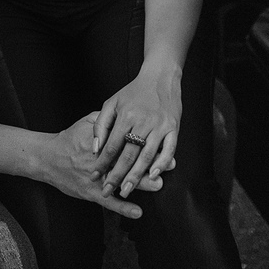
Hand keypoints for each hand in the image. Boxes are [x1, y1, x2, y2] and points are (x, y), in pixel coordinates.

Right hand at [37, 114, 162, 219]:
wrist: (48, 158)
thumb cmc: (69, 139)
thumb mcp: (87, 122)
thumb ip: (107, 119)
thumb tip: (126, 113)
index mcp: (101, 141)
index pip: (126, 141)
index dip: (145, 143)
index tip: (160, 142)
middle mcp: (99, 160)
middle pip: (128, 161)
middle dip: (149, 163)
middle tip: (167, 165)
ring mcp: (96, 178)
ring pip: (121, 181)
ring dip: (140, 184)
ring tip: (158, 184)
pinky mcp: (90, 192)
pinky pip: (109, 202)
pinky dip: (124, 208)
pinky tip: (138, 212)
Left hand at [91, 67, 181, 198]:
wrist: (160, 78)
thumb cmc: (133, 92)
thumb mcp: (112, 103)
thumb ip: (101, 125)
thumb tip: (96, 148)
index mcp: (126, 116)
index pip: (111, 146)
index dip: (102, 163)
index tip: (94, 175)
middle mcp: (142, 122)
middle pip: (128, 155)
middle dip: (117, 175)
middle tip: (109, 190)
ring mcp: (160, 126)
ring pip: (146, 156)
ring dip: (136, 176)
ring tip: (127, 190)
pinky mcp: (174, 128)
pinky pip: (169, 150)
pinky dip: (161, 164)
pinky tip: (153, 175)